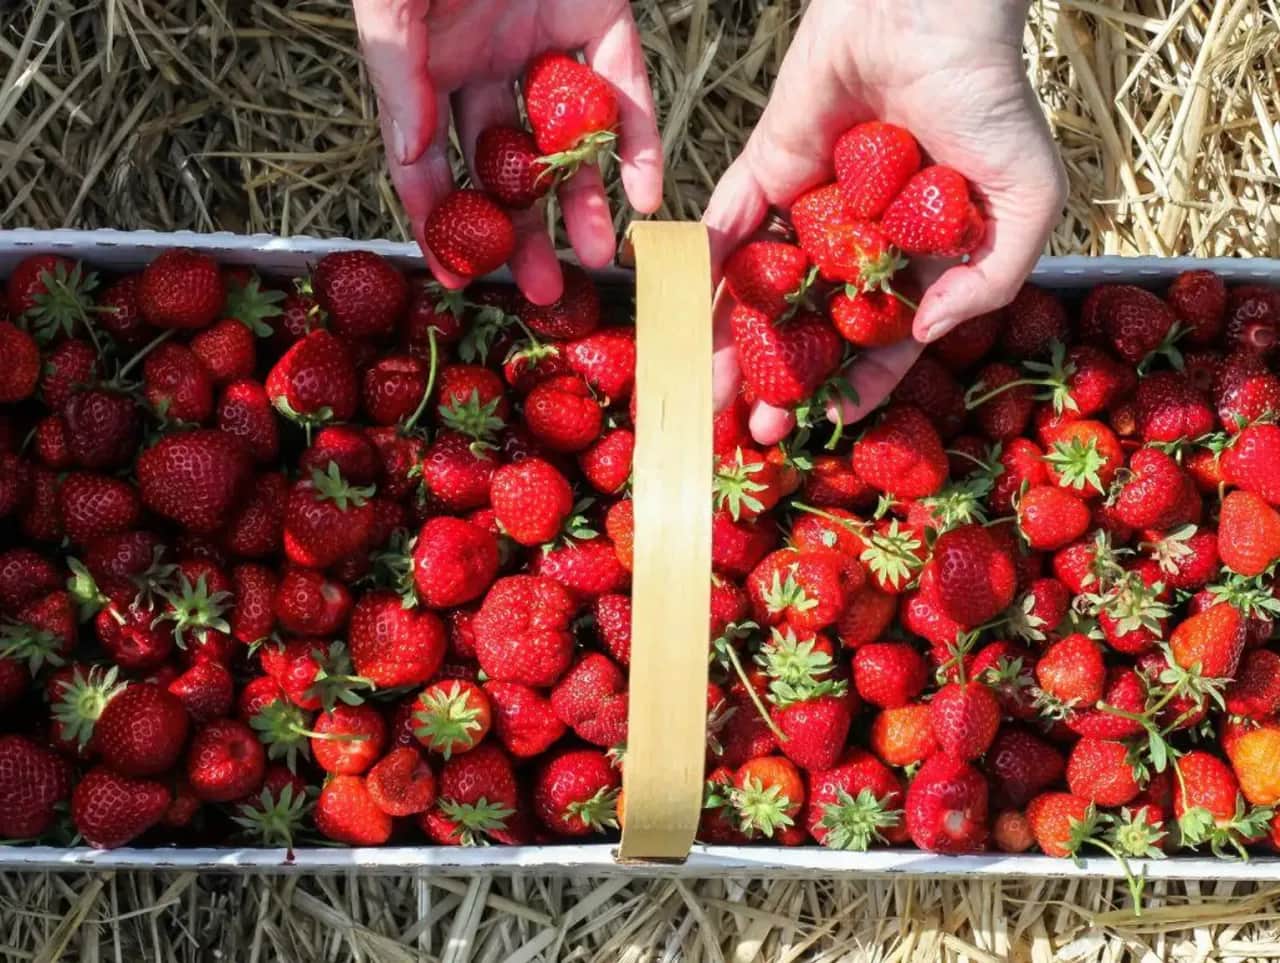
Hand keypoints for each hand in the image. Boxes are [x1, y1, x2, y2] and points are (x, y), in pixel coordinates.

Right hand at [352, 0, 662, 304]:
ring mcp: (546, 44)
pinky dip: (639, 142)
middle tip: (542, 289)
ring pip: (569, 139)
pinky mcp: (600, 17)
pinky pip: (626, 87)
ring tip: (598, 254)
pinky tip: (643, 193)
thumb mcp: (390, 2)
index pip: (432, 162)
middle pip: (508, 168)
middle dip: (525, 233)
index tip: (459, 279)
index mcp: (429, 66)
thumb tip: (409, 154)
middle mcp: (488, 64)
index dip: (443, 224)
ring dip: (586, 201)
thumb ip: (397, 74)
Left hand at [704, 0, 1067, 443]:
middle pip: (811, 326)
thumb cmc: (991, 99)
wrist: (930, 10)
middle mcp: (858, 239)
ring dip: (734, 345)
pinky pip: (728, 228)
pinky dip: (704, 271)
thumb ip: (989, 278)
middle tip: (756, 432)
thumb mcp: (1027, 200)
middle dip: (783, 380)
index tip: (827, 422)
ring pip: (764, 289)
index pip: (881, 336)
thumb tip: (926, 334)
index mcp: (917, 254)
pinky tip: (685, 320)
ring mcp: (810, 206)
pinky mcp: (767, 168)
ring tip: (710, 397)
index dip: (858, 383)